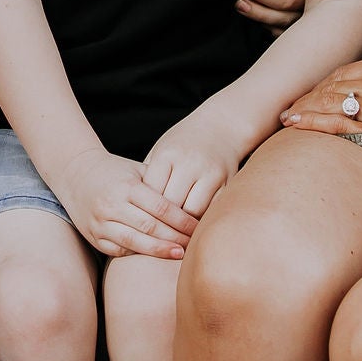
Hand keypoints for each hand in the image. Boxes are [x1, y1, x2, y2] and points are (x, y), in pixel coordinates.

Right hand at [60, 155, 190, 262]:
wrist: (76, 174)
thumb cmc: (116, 172)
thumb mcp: (138, 171)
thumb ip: (161, 186)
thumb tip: (195, 201)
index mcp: (126, 187)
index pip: (161, 207)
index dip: (182, 220)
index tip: (199, 227)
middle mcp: (111, 205)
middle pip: (150, 227)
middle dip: (175, 238)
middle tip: (195, 244)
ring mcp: (100, 222)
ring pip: (134, 242)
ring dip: (159, 250)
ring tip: (180, 254)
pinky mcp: (94, 237)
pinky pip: (119, 250)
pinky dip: (138, 254)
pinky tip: (154, 255)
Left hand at [139, 111, 247, 227]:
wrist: (220, 127)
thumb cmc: (183, 143)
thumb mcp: (161, 151)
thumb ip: (150, 176)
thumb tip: (134, 208)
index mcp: (167, 155)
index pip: (152, 192)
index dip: (145, 208)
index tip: (141, 219)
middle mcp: (189, 164)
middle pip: (172, 205)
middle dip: (163, 220)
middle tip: (156, 233)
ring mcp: (210, 174)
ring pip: (193, 212)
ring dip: (184, 224)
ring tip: (175, 232)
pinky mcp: (227, 183)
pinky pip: (212, 210)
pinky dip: (202, 220)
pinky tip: (194, 224)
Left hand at [280, 53, 361, 142]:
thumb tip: (335, 90)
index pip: (343, 72)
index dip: (318, 86)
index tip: (303, 98)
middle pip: (334, 85)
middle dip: (307, 98)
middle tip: (288, 110)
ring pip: (332, 103)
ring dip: (305, 111)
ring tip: (288, 119)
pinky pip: (340, 124)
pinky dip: (314, 123)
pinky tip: (298, 125)